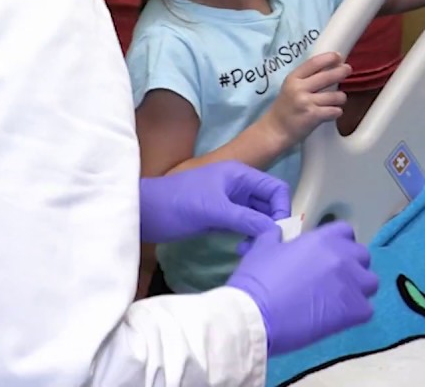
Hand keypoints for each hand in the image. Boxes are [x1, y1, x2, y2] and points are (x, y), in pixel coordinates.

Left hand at [139, 162, 289, 243]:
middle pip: (268, 203)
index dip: (281, 209)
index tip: (278, 232)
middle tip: (265, 246)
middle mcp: (238, 185)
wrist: (143, 213)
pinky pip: (244, 224)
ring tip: (249, 250)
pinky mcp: (221, 216)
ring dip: (259, 233)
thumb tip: (274, 231)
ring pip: (257, 216)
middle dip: (270, 223)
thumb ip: (245, 219)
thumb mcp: (213, 210)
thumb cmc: (176, 204)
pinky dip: (247, 236)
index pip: (275, 189)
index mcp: (239, 174)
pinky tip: (240, 248)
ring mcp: (229, 201)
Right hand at [227, 221, 378, 355]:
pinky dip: (355, 314)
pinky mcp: (354, 310)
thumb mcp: (262, 248)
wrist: (255, 314)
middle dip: (352, 266)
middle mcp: (343, 257)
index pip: (346, 232)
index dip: (340, 244)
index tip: (329, 256)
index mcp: (322, 239)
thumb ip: (275, 237)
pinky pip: (366, 310)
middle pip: (362, 257)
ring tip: (338, 301)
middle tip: (333, 281)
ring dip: (358, 289)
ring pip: (370, 282)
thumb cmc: (256, 280)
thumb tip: (278, 233)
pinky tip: (337, 318)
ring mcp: (351, 284)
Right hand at [263, 52, 351, 144]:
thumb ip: (306, 78)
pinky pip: (335, 111)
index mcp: (293, 78)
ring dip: (340, 98)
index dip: (328, 58)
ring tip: (338, 99)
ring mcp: (306, 102)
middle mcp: (299, 88)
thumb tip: (329, 67)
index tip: (338, 56)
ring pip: (335, 96)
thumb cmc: (285, 109)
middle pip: (327, 76)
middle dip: (341, 71)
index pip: (314, 63)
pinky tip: (333, 112)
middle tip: (348, 69)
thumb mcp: (290, 87)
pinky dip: (336, 112)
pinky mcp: (313, 116)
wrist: (274, 131)